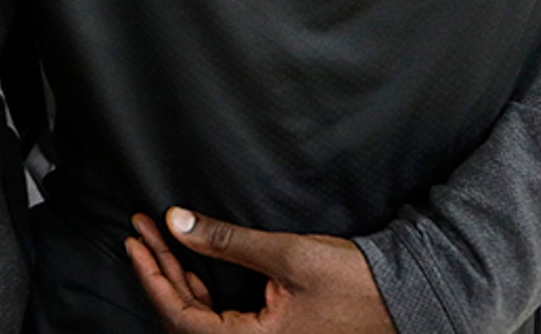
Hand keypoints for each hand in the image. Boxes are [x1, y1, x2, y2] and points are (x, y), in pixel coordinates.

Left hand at [123, 208, 394, 333]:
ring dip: (178, 277)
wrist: (406, 299)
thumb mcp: (287, 256)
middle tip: (139, 230)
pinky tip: (190, 263)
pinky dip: (201, 291)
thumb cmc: (354, 283)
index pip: (181, 318)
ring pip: (202, 317)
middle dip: (160, 269)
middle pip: (186, 317)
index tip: (134, 242)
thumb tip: (177, 222)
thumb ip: (227, 241)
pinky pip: (222, 319)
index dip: (152, 278)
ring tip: (158, 238)